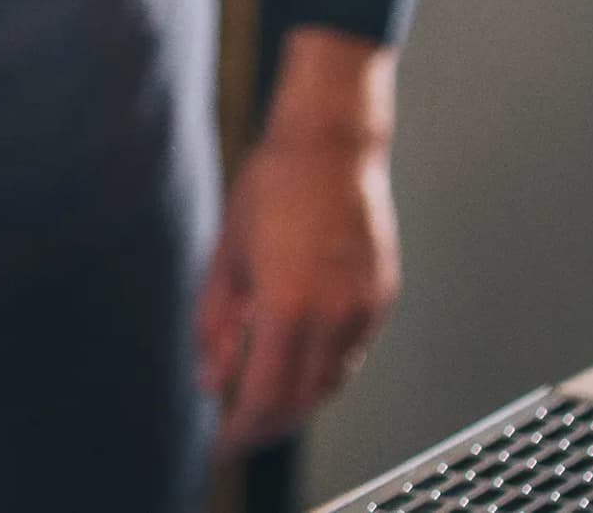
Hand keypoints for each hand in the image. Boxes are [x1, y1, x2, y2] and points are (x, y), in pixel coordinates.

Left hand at [199, 29, 402, 454]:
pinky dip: (322, 370)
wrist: (332, 145)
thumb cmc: (272, 187)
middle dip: (268, 424)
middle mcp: (335, 317)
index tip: (222, 446)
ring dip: (297, 399)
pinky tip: (297, 361)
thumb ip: (215, 323)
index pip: (266, 398)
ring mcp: (365, 309)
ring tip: (261, 399)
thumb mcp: (226, 254)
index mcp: (289, 307)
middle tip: (238, 430)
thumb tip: (210, 379)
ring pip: (331, 382)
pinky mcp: (382, 298)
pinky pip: (351, 354)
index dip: (242, 432)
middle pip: (303, 401)